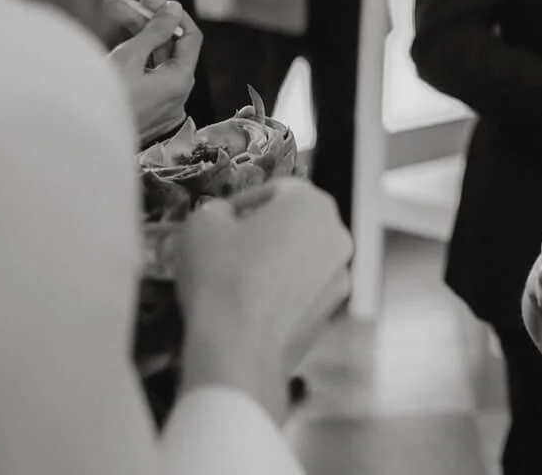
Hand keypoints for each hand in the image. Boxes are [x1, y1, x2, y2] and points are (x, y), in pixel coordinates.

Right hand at [107, 0, 199, 144]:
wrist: (74, 142)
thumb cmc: (100, 100)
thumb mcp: (128, 58)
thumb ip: (154, 31)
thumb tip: (174, 9)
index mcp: (180, 82)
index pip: (190, 37)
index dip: (171, 15)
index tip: (146, 1)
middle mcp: (177, 97)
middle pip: (171, 51)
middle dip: (147, 26)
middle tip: (118, 8)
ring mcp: (163, 109)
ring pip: (156, 66)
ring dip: (138, 43)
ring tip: (109, 25)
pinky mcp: (147, 116)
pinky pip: (148, 83)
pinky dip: (135, 66)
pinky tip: (113, 54)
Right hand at [175, 178, 351, 421]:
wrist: (239, 351)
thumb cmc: (222, 278)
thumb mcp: (201, 225)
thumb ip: (215, 210)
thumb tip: (222, 216)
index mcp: (313, 204)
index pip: (277, 189)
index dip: (243, 202)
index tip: (220, 220)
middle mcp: (337, 235)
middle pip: (296, 223)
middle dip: (263, 231)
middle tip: (227, 248)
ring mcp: (340, 275)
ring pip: (303, 257)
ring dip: (275, 261)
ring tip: (237, 279)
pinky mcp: (332, 311)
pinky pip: (304, 290)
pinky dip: (283, 291)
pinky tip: (252, 305)